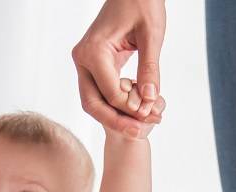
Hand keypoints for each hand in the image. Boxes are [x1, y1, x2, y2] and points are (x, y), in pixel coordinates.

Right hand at [74, 0, 166, 137]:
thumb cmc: (143, 3)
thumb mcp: (152, 35)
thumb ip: (150, 69)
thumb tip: (149, 101)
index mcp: (93, 51)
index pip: (111, 93)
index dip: (132, 108)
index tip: (153, 115)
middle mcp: (82, 58)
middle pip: (93, 103)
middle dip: (117, 121)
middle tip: (141, 133)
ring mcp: (83, 61)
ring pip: (93, 101)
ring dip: (114, 116)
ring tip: (139, 125)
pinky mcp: (90, 63)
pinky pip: (98, 91)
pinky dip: (114, 103)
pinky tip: (134, 109)